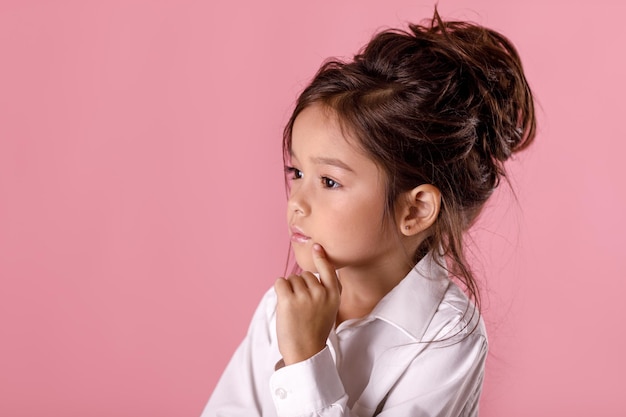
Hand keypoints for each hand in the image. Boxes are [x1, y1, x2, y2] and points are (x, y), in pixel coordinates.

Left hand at [274, 244, 340, 364]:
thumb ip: (324, 292)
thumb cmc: (314, 332)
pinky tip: (284, 305)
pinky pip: (280, 282)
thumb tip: (310, 274)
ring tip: (294, 310)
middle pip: (304, 275)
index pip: (328, 271)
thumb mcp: (329, 310)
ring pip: (292, 279)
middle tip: (301, 308)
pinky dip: (279, 290)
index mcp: (333, 296)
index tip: (317, 246)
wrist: (305, 353)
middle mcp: (321, 293)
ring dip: (289, 290)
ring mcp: (305, 296)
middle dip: (300, 286)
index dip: (322, 257)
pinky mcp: (288, 300)